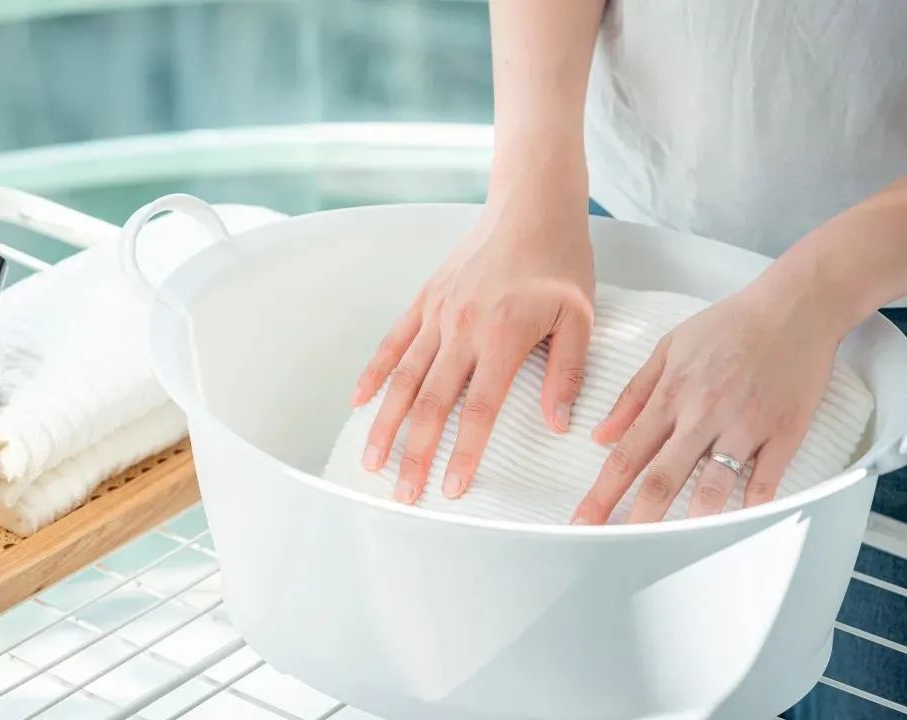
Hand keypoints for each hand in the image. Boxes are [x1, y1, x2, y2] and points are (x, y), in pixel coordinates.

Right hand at [351, 187, 594, 503]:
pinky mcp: (426, 299)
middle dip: (414, 453)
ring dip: (386, 423)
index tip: (450, 489)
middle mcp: (461, 327)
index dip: (463, 453)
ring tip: (372, 461)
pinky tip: (361, 402)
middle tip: (402, 493)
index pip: (478, 409)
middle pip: (429, 403)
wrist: (531, 204)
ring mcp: (437, 313)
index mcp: (502, 336)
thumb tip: (556, 425)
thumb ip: (565, 373)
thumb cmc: (560, 260)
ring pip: (403, 377)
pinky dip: (375, 373)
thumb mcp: (580, 317)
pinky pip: (393, 341)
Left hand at [572, 283, 840, 523]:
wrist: (795, 308)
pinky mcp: (784, 433)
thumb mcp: (668, 347)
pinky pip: (765, 481)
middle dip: (634, 516)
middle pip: (662, 476)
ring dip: (690, 522)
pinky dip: (750, 509)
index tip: (584, 519)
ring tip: (670, 553)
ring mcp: (745, 426)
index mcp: (672, 394)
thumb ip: (633, 394)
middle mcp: (704, 414)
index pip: (628, 453)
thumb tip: (600, 434)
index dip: (602, 491)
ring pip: (713, 486)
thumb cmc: (729, 325)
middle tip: (614, 548)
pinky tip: (734, 530)